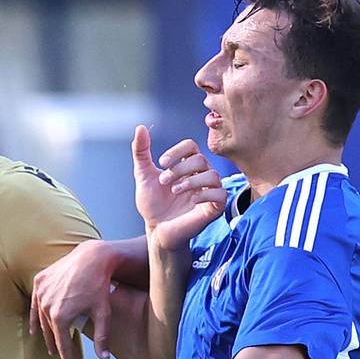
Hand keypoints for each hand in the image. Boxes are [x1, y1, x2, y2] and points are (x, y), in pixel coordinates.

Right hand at [30, 241, 117, 358]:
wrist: (92, 257)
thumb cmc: (99, 285)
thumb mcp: (103, 313)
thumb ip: (102, 337)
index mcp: (60, 317)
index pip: (62, 344)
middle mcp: (46, 306)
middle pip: (51, 333)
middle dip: (57, 346)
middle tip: (61, 357)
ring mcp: (41, 293)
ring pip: (41, 320)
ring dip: (45, 333)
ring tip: (50, 344)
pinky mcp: (39, 282)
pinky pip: (35, 304)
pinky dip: (36, 316)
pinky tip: (35, 328)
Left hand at [132, 125, 227, 253]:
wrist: (157, 231)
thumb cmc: (153, 205)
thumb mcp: (143, 176)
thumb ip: (141, 153)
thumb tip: (140, 127)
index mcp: (187, 166)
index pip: (191, 146)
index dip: (177, 151)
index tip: (161, 162)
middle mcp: (201, 175)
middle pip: (200, 159)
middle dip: (180, 168)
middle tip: (164, 182)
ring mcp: (209, 191)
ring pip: (212, 175)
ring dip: (191, 180)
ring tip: (174, 190)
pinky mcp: (214, 207)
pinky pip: (220, 194)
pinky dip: (205, 194)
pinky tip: (191, 200)